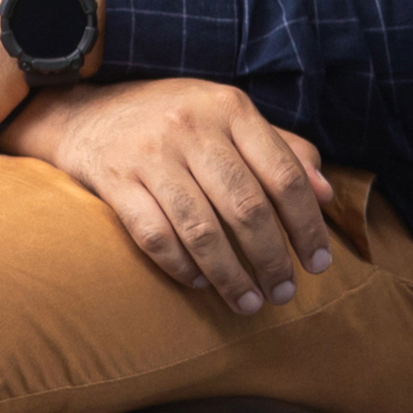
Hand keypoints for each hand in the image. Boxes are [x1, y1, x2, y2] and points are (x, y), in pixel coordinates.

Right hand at [1, 75, 337, 312]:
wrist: (87, 112)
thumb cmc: (175, 121)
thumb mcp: (229, 118)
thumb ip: (281, 150)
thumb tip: (326, 194)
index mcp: (230, 109)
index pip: (283, 175)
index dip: (307, 225)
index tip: (320, 264)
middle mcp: (192, 127)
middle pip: (246, 207)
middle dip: (271, 260)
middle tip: (285, 293)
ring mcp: (150, 154)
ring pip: (202, 230)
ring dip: (230, 276)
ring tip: (248, 303)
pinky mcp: (114, 180)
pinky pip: (154, 236)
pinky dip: (181, 267)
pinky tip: (199, 283)